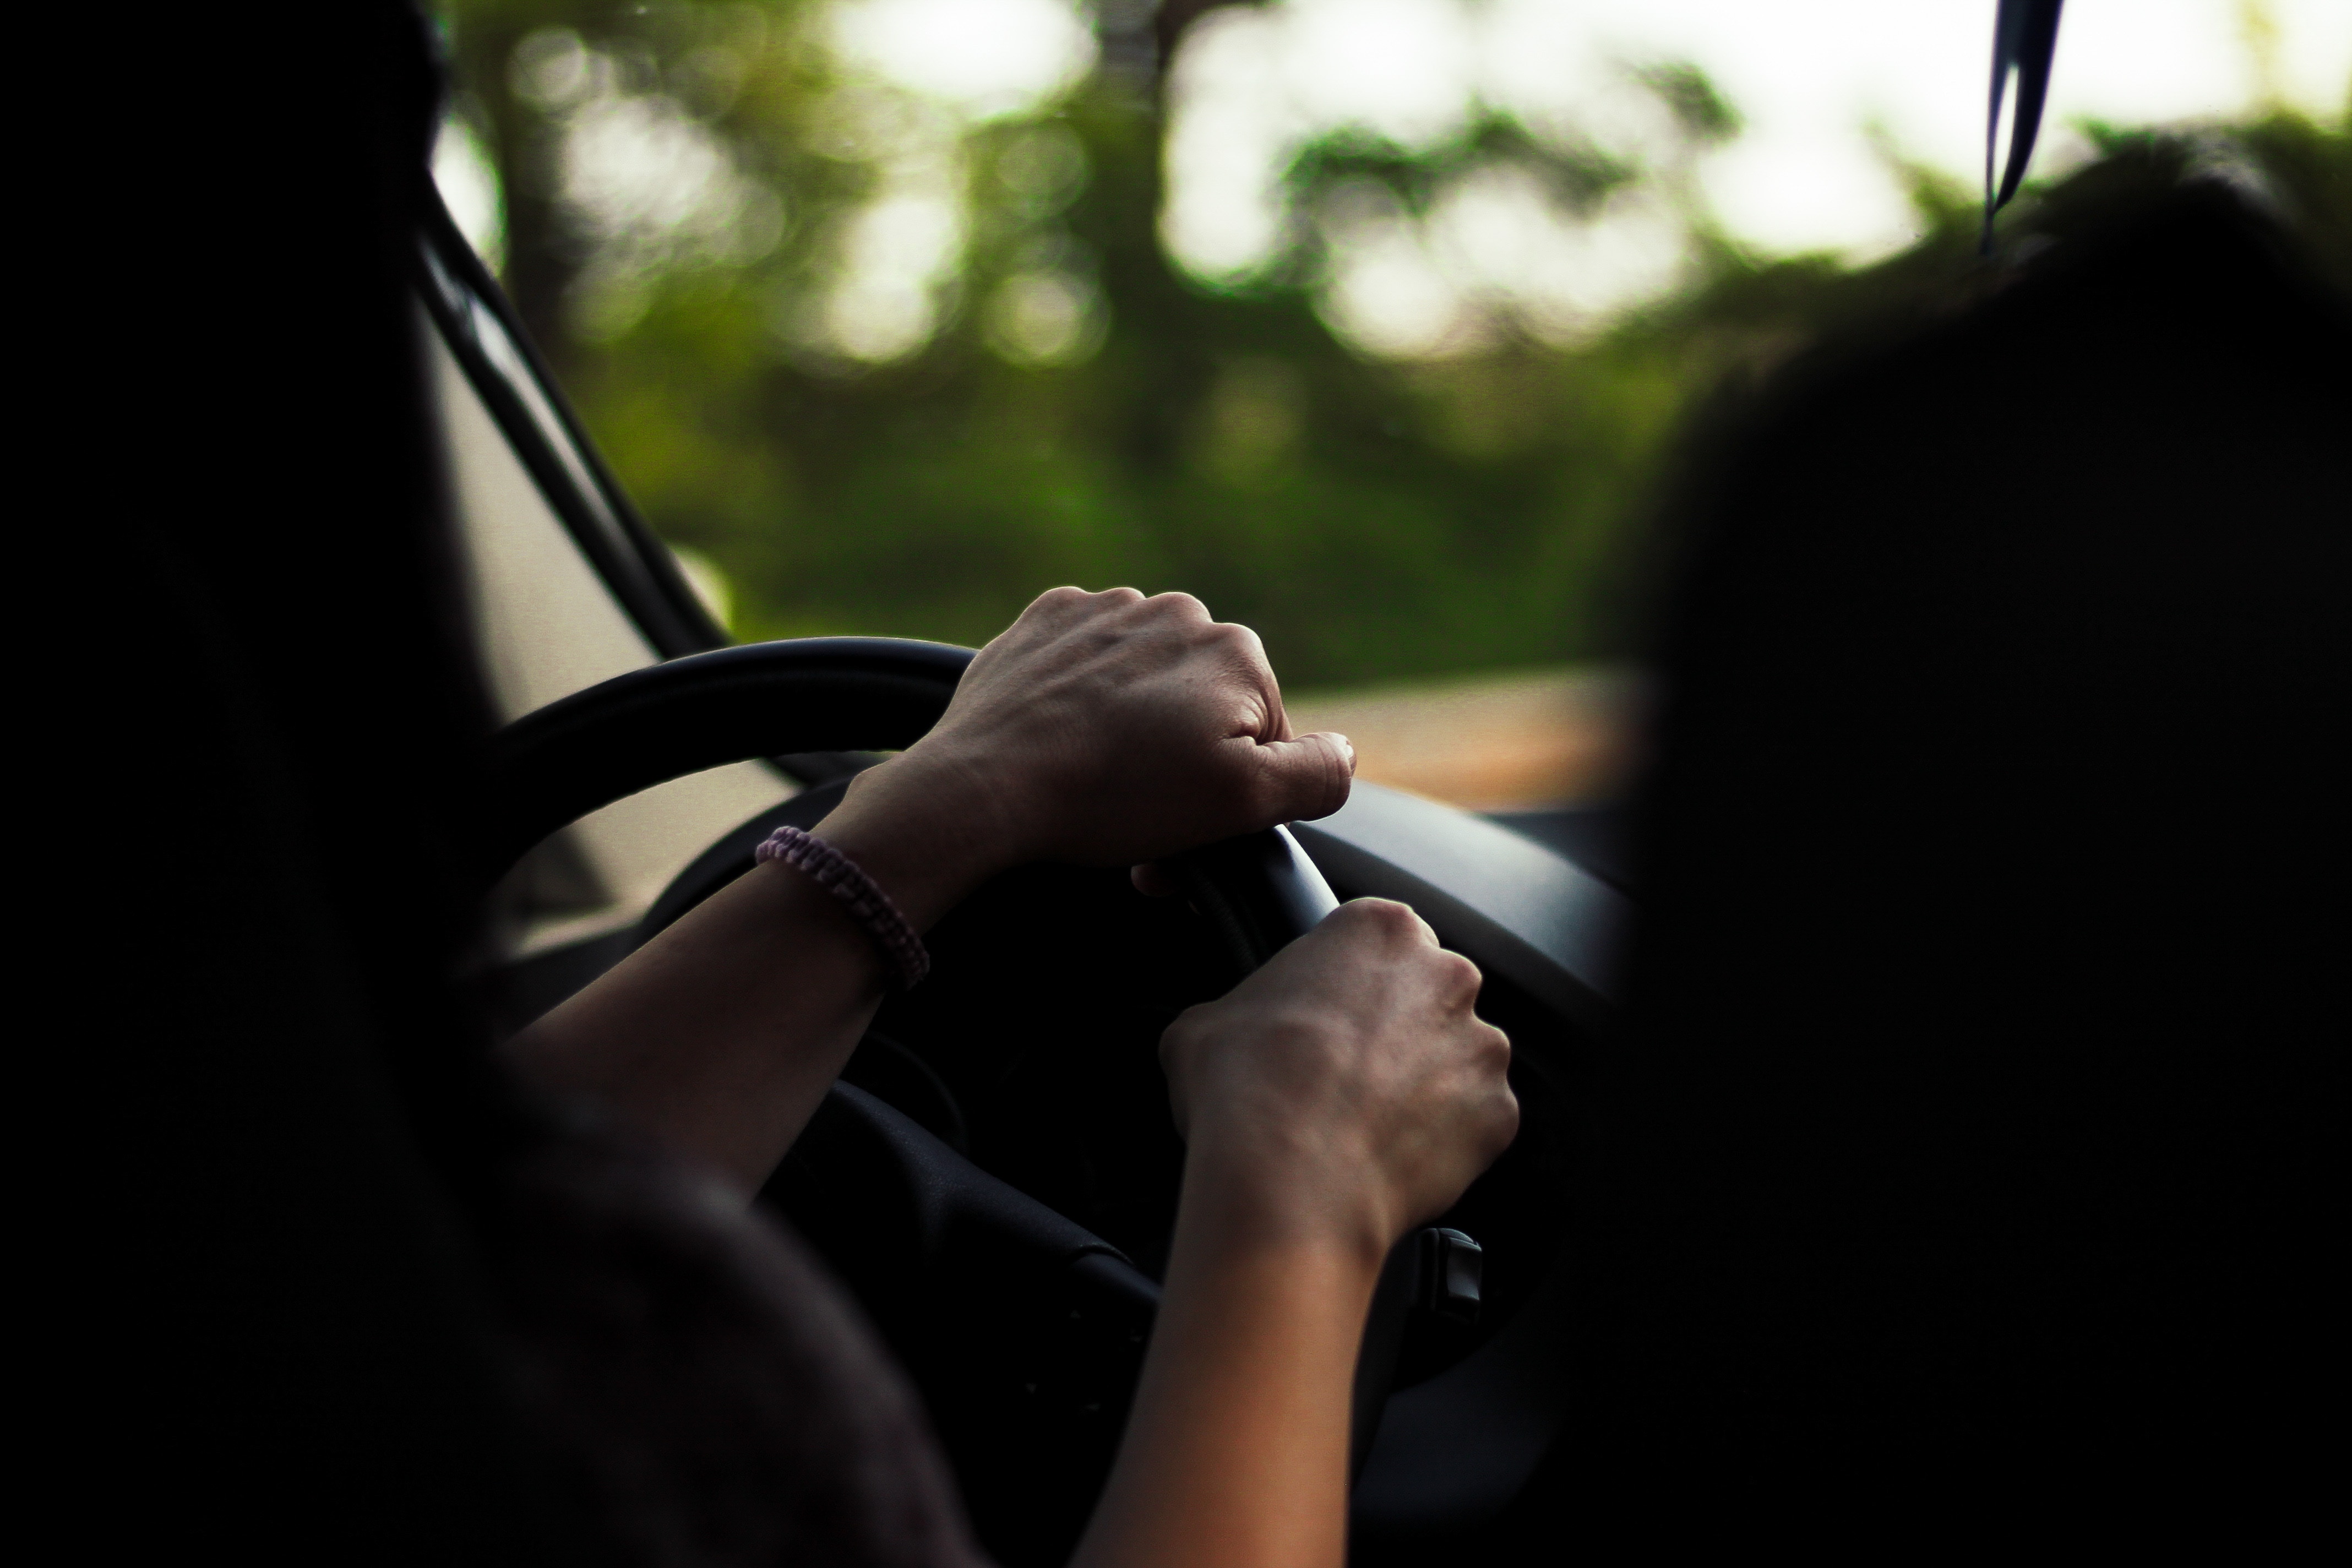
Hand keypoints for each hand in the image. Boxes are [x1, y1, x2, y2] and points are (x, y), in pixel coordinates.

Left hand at [872, 587, 1354, 872]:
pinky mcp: (1044, 623)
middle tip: (1141, 824)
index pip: (1265, 740)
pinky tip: (1061, 746)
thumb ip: (1318, 774)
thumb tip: (1344, 752)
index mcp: (1237, 651)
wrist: (984, 785)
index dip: (1233, 800)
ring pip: (1145, 688)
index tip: (1189, 837)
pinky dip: (1081, 706)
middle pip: (1204, 710)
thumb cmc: (1115, 798)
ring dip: (1133, 738)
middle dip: (1183, 768)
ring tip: (1095, 787)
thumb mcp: (1243, 803)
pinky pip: (1084, 667)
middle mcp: (1177, 612)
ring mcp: (1105, 610)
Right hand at [1157, 899, 1518, 1262]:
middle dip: (1395, 1028)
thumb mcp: (1203, 1024)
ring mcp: (1482, 1047)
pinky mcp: (1499, 1114)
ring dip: (1424, 1082)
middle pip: (1427, 993)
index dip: (1344, 982)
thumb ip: (1238, 1010)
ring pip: (1457, 1058)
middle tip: (1343, 1072)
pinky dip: (1443, 1139)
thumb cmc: (1246, 1091)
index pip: (1374, 940)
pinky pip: (1474, 1121)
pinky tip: (1392, 1156)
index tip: (1325, 1014)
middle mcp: (1446, 976)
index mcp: (1380, 930)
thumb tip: (1229, 1035)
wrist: (1287, 1183)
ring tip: (1366, 1123)